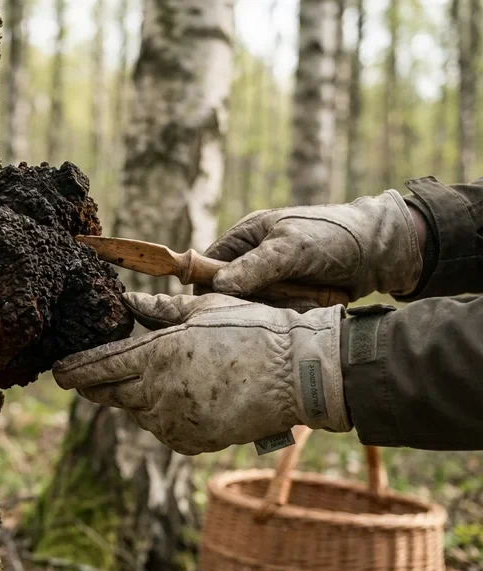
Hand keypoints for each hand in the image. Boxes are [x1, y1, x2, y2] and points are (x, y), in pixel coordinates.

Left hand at [52, 293, 349, 454]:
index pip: (98, 368)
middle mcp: (158, 393)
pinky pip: (165, 429)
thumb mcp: (202, 309)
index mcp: (156, 355)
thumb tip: (127, 301)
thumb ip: (159, 310)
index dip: (74, 370)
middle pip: (110, 394)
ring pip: (139, 412)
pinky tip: (186, 397)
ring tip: (164, 377)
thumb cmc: (251, 329)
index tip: (57, 371)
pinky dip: (165, 415)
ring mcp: (176, 422)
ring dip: (139, 397)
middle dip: (98, 385)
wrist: (298, 372)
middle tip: (91, 376)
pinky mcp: (194, 442)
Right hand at [204, 190, 422, 300]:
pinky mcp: (290, 299)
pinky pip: (275, 315)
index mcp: (246, 237)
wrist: (383, 253)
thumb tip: (216, 286)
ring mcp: (272, 281)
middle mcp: (254, 258)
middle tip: (271, 304)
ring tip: (300, 300)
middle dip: (247, 302)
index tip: (214, 307)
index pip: (207, 264)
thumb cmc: (334, 238)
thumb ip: (254, 267)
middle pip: (228, 292)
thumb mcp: (291, 248)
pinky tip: (309, 307)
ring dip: (273, 309)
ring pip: (253, 308)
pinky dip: (289, 315)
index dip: (205, 285)